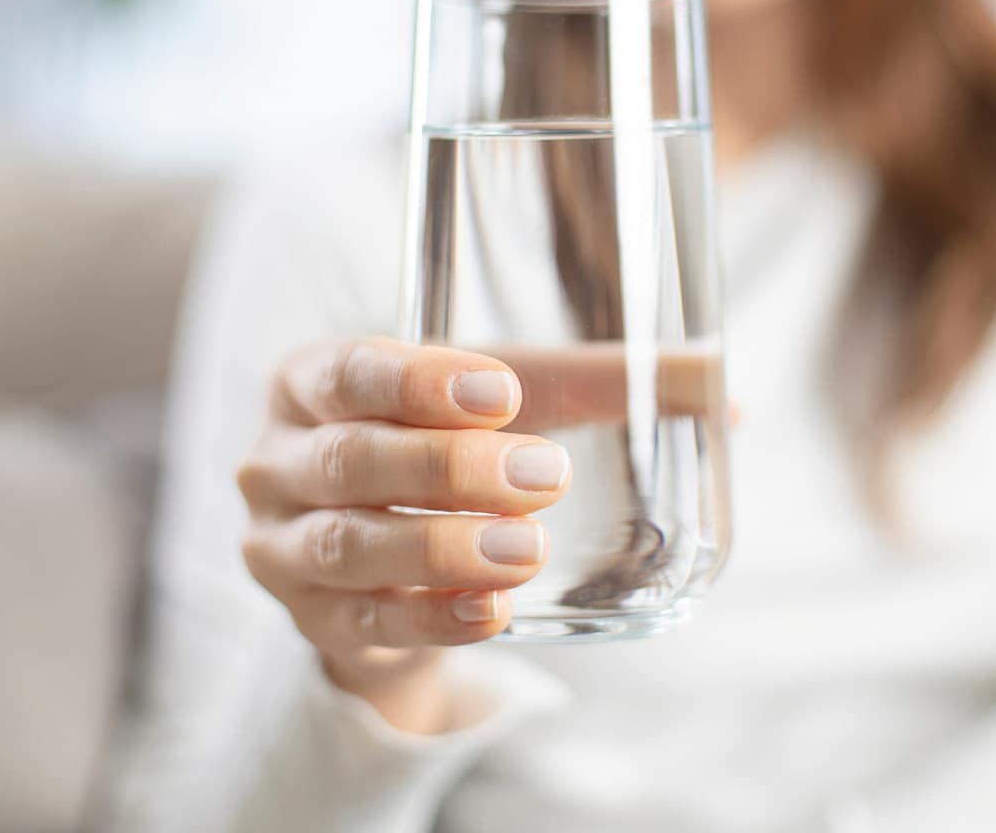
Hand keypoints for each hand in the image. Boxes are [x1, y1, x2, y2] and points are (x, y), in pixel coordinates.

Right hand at [236, 337, 570, 730]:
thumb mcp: (512, 401)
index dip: (421, 382)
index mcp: (311, 380)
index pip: (352, 371)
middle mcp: (276, 459)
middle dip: (448, 469)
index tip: (503, 394)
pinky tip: (492, 611)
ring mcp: (281, 545)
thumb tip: (719, 384)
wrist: (390, 553)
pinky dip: (432, 617)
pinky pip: (366, 623)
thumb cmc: (446, 444)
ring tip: (528, 550)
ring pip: (348, 545)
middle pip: (351, 458)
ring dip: (441, 548)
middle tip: (544, 477)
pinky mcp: (311, 619)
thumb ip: (603, 385)